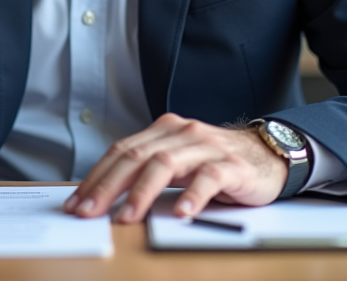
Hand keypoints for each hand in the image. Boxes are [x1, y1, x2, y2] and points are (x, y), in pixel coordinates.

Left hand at [64, 113, 287, 223]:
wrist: (269, 154)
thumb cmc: (217, 162)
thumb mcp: (179, 162)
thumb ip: (149, 171)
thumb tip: (106, 196)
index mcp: (165, 130)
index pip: (122, 151)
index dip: (97, 176)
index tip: (77, 202)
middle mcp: (182, 132)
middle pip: (137, 156)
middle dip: (108, 185)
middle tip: (89, 211)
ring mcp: (207, 146)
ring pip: (166, 164)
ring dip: (142, 192)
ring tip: (127, 216)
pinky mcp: (231, 165)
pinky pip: (208, 178)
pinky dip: (193, 195)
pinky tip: (181, 212)